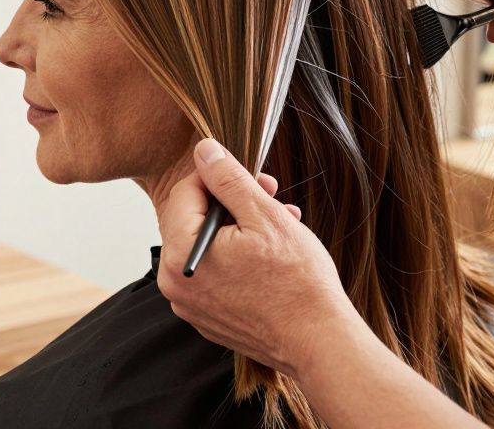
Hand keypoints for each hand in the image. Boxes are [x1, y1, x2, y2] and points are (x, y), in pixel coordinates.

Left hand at [156, 138, 356, 378]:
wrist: (319, 342)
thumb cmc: (297, 282)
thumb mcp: (264, 216)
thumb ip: (228, 179)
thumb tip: (203, 151)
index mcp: (179, 254)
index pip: (184, 191)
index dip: (219, 175)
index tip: (253, 178)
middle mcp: (174, 283)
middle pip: (193, 218)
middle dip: (233, 201)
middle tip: (271, 194)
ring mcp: (190, 304)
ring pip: (207, 244)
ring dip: (241, 226)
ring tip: (283, 221)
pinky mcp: (207, 316)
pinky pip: (214, 272)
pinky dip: (238, 255)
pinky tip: (273, 251)